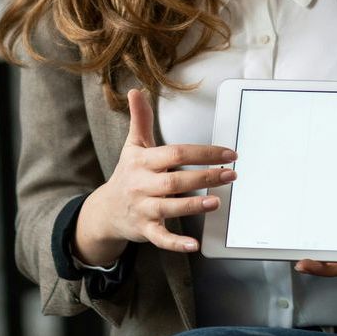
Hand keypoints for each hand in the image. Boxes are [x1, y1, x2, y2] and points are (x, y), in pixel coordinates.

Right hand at [75, 88, 236, 266]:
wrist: (105, 211)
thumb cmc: (127, 175)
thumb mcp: (133, 146)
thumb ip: (140, 120)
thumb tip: (136, 91)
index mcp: (144, 162)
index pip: (176, 153)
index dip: (203, 152)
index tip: (227, 153)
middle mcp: (143, 185)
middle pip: (176, 180)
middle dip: (205, 177)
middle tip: (231, 174)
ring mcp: (144, 209)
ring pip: (170, 207)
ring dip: (194, 205)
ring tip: (217, 201)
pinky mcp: (145, 230)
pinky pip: (161, 238)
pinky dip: (177, 243)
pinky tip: (195, 244)